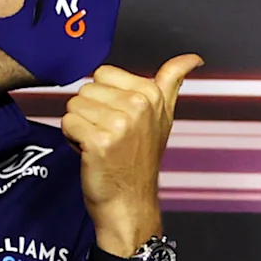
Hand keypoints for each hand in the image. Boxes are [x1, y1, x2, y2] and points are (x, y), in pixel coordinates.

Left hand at [61, 53, 199, 255]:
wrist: (130, 202)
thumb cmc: (141, 160)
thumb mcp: (164, 116)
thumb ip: (172, 81)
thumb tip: (193, 58)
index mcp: (152, 94)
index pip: (103, 74)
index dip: (105, 98)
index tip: (120, 119)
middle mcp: (139, 106)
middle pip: (86, 89)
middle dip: (91, 112)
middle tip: (109, 136)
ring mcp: (120, 124)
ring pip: (74, 105)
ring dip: (80, 126)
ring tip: (100, 144)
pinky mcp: (99, 141)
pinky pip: (68, 123)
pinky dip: (72, 139)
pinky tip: (90, 153)